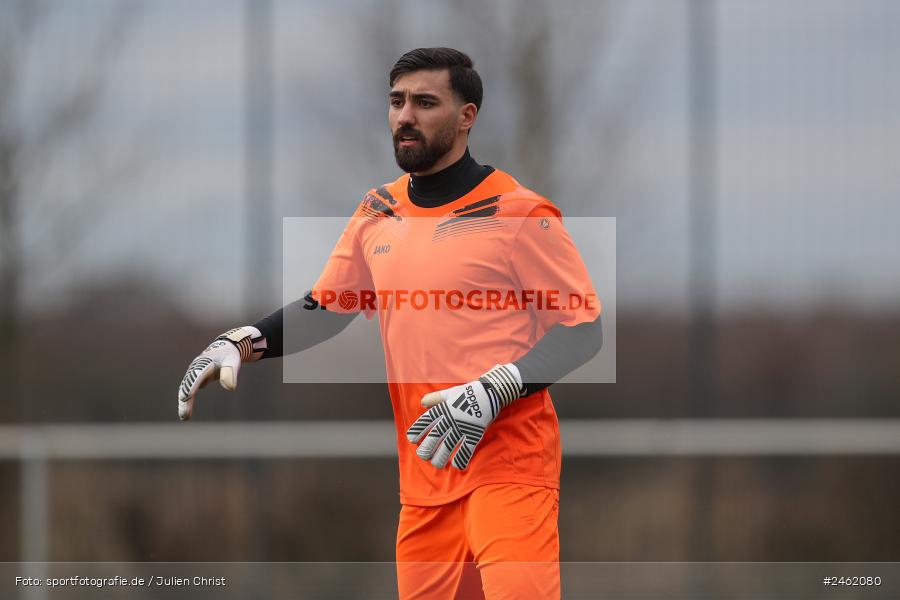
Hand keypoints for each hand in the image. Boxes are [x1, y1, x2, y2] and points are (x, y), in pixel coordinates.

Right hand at [177, 326, 262, 420]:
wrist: (224, 349)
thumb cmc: (229, 356)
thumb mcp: (232, 362)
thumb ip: (230, 373)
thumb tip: (231, 388)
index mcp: (204, 363)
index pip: (197, 375)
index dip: (192, 386)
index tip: (187, 396)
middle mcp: (195, 368)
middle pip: (188, 385)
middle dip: (185, 400)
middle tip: (185, 415)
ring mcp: (193, 373)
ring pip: (185, 389)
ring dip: (184, 403)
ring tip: (184, 418)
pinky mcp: (195, 379)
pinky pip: (188, 391)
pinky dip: (187, 402)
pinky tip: (186, 415)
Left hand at [406, 364, 523, 469]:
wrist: (490, 392)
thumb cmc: (467, 392)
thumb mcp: (449, 393)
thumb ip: (436, 398)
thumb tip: (423, 402)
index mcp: (443, 409)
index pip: (425, 422)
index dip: (417, 431)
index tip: (411, 440)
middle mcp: (450, 419)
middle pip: (434, 437)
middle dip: (426, 449)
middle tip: (423, 456)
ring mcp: (462, 427)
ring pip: (448, 447)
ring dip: (440, 458)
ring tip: (437, 464)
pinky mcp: (475, 433)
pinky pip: (466, 449)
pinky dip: (461, 459)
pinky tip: (456, 465)